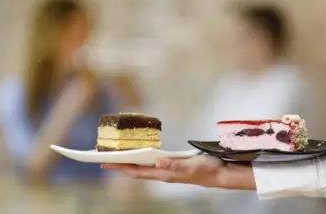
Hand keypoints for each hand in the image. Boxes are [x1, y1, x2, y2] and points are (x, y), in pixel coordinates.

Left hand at [101, 155, 256, 190]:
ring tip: (119, 154)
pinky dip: (143, 157)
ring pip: (143, 167)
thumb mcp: (192, 165)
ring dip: (130, 161)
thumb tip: (158, 163)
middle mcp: (163, 173)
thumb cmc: (207, 168)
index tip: (105, 163)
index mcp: (164, 173)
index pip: (137, 171)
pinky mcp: (173, 165)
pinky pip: (152, 162)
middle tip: (105, 157)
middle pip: (136, 170)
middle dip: (120, 164)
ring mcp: (167, 170)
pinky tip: (141, 152)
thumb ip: (175, 166)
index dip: (120, 167)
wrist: (220, 173)